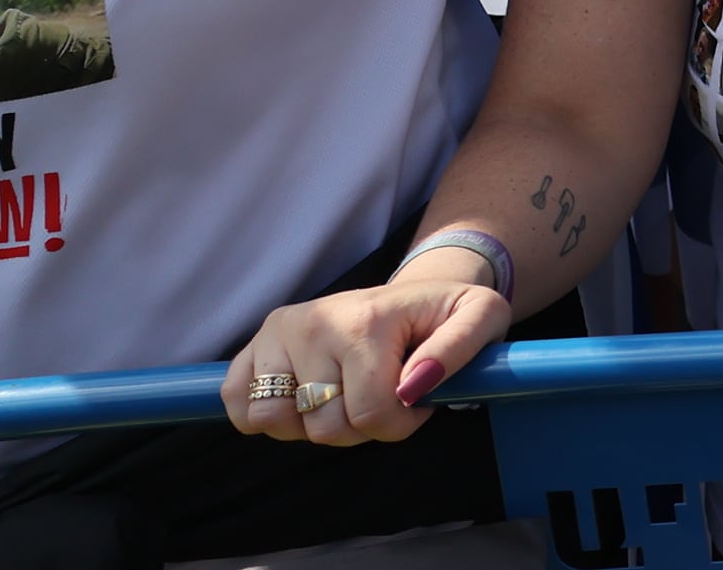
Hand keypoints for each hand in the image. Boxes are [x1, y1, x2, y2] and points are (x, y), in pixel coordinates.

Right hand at [222, 267, 499, 443]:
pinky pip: (239, 406)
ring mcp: (278, 334)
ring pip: (278, 422)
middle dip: (362, 427)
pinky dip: (269, 417)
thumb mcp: (482, 317)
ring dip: (314, 424)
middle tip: (381, 393)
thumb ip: (461, 347)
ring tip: (344, 394)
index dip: (403, 423)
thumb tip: (414, 386)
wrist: (410, 296)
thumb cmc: (445, 314)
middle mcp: (313, 323)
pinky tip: (305, 399)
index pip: (373, 414)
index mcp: (366, 321)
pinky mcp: (254, 347)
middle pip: (326, 426)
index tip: (418, 398)